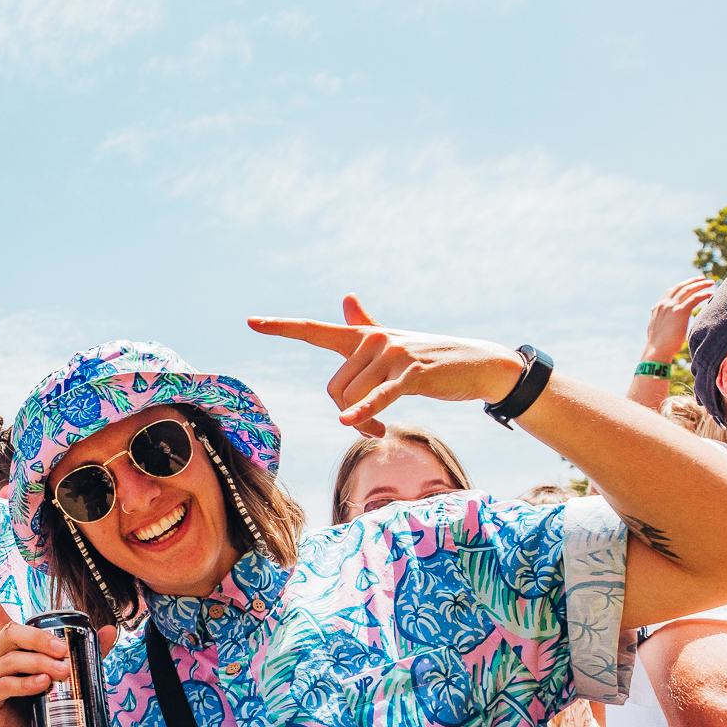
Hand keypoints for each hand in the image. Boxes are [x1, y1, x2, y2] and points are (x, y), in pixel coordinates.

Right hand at [0, 563, 117, 726]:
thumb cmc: (44, 706)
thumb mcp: (65, 673)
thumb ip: (84, 651)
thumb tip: (108, 630)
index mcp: (8, 644)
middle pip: (12, 633)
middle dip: (40, 639)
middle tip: (65, 652)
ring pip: (10, 659)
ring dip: (39, 664)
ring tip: (62, 673)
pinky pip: (3, 684)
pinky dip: (25, 684)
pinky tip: (41, 685)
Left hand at [248, 294, 526, 435]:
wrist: (476, 364)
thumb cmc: (430, 356)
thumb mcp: (393, 341)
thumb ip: (365, 325)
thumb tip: (347, 298)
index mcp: (362, 336)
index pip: (314, 329)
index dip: (281, 326)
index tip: (250, 321)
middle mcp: (372, 340)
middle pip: (334, 388)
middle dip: (347, 414)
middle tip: (368, 426)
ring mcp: (392, 355)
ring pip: (353, 399)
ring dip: (363, 423)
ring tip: (380, 428)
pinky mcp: (412, 374)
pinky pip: (378, 398)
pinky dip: (365, 413)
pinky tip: (354, 425)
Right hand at [644, 277, 714, 361]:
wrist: (657, 350)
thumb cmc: (657, 342)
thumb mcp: (653, 325)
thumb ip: (655, 315)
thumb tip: (652, 309)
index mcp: (658, 306)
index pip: (672, 290)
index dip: (682, 285)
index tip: (692, 283)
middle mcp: (664, 304)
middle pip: (681, 287)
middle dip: (693, 281)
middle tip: (703, 278)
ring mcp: (672, 307)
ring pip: (688, 290)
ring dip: (700, 285)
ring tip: (711, 283)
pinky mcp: (680, 312)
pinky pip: (695, 298)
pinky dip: (704, 294)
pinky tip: (711, 293)